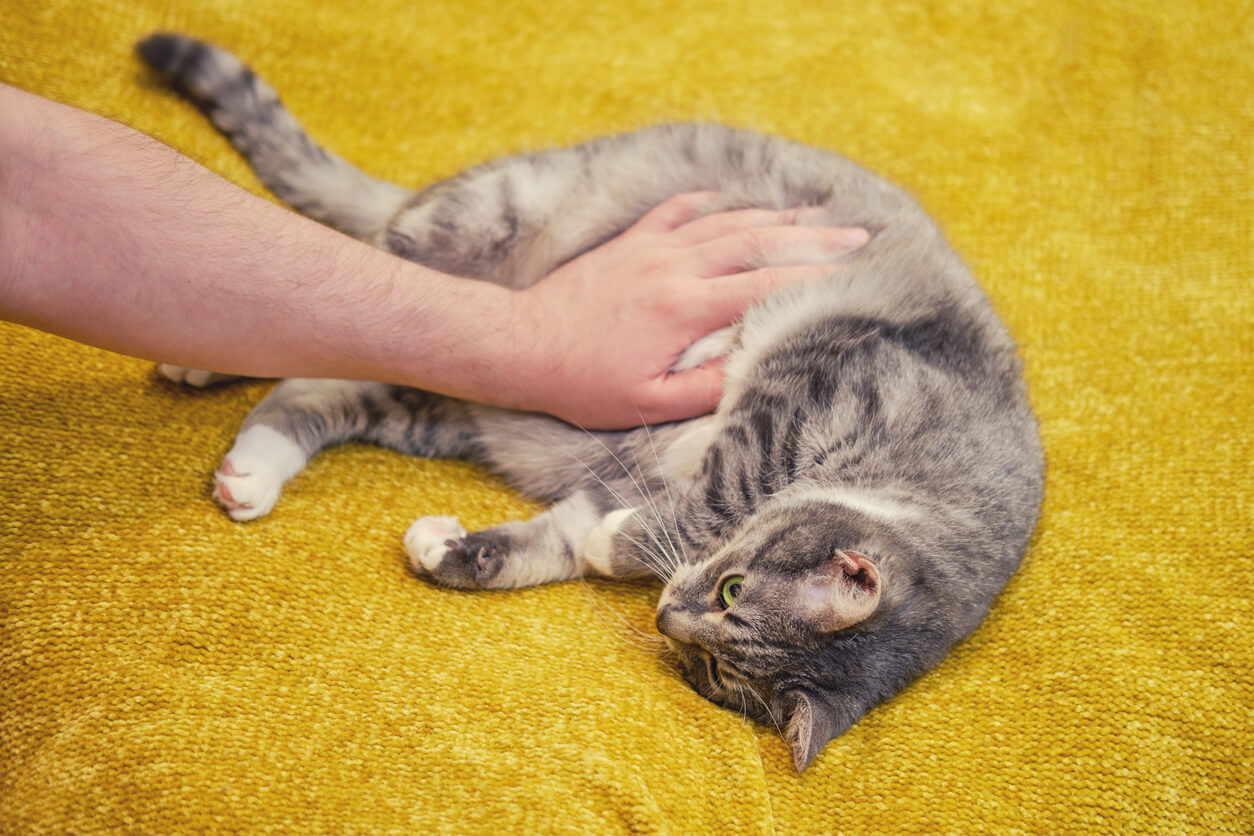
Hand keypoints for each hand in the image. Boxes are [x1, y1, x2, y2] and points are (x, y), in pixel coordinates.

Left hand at [508, 192, 868, 428]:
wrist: (521, 345)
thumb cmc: (582, 382)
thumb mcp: (647, 402)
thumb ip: (705, 388)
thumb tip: (755, 370)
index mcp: (685, 308)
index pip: (767, 286)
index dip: (815, 280)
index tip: (855, 275)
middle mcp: (675, 267)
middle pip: (758, 242)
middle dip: (813, 238)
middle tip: (859, 235)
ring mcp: (652, 248)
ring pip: (726, 221)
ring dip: (774, 216)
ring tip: (816, 213)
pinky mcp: (630, 242)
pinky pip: (679, 210)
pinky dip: (711, 202)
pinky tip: (731, 199)